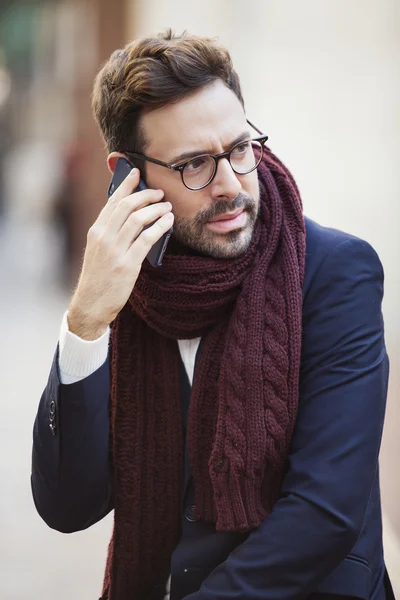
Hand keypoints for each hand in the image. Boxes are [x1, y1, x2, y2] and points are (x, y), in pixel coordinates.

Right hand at [68, 168, 173, 339]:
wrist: (91, 304)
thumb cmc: (98, 278)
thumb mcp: (99, 251)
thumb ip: (112, 234)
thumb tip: (134, 216)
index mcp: (96, 232)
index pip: (112, 202)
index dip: (125, 185)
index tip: (136, 173)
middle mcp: (104, 237)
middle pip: (127, 206)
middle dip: (146, 195)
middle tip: (159, 193)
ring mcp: (115, 250)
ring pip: (138, 219)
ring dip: (156, 209)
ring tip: (167, 208)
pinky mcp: (128, 264)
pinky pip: (148, 238)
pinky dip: (160, 227)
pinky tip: (168, 223)